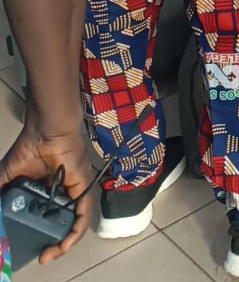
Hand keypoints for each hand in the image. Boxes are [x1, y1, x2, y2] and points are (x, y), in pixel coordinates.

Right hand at [0, 118, 93, 262]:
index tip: (32, 248)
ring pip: (75, 221)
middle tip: (41, 255)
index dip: (40, 234)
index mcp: (46, 190)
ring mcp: (75, 189)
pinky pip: (84, 214)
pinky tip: (65, 244)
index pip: (46, 217)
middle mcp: (63, 192)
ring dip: (65, 242)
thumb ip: (0, 196)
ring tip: (51, 254)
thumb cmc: (30, 147)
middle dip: (53, 242)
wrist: (47, 130)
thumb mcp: (7, 178)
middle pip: (62, 221)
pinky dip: (76, 231)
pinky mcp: (83, 186)